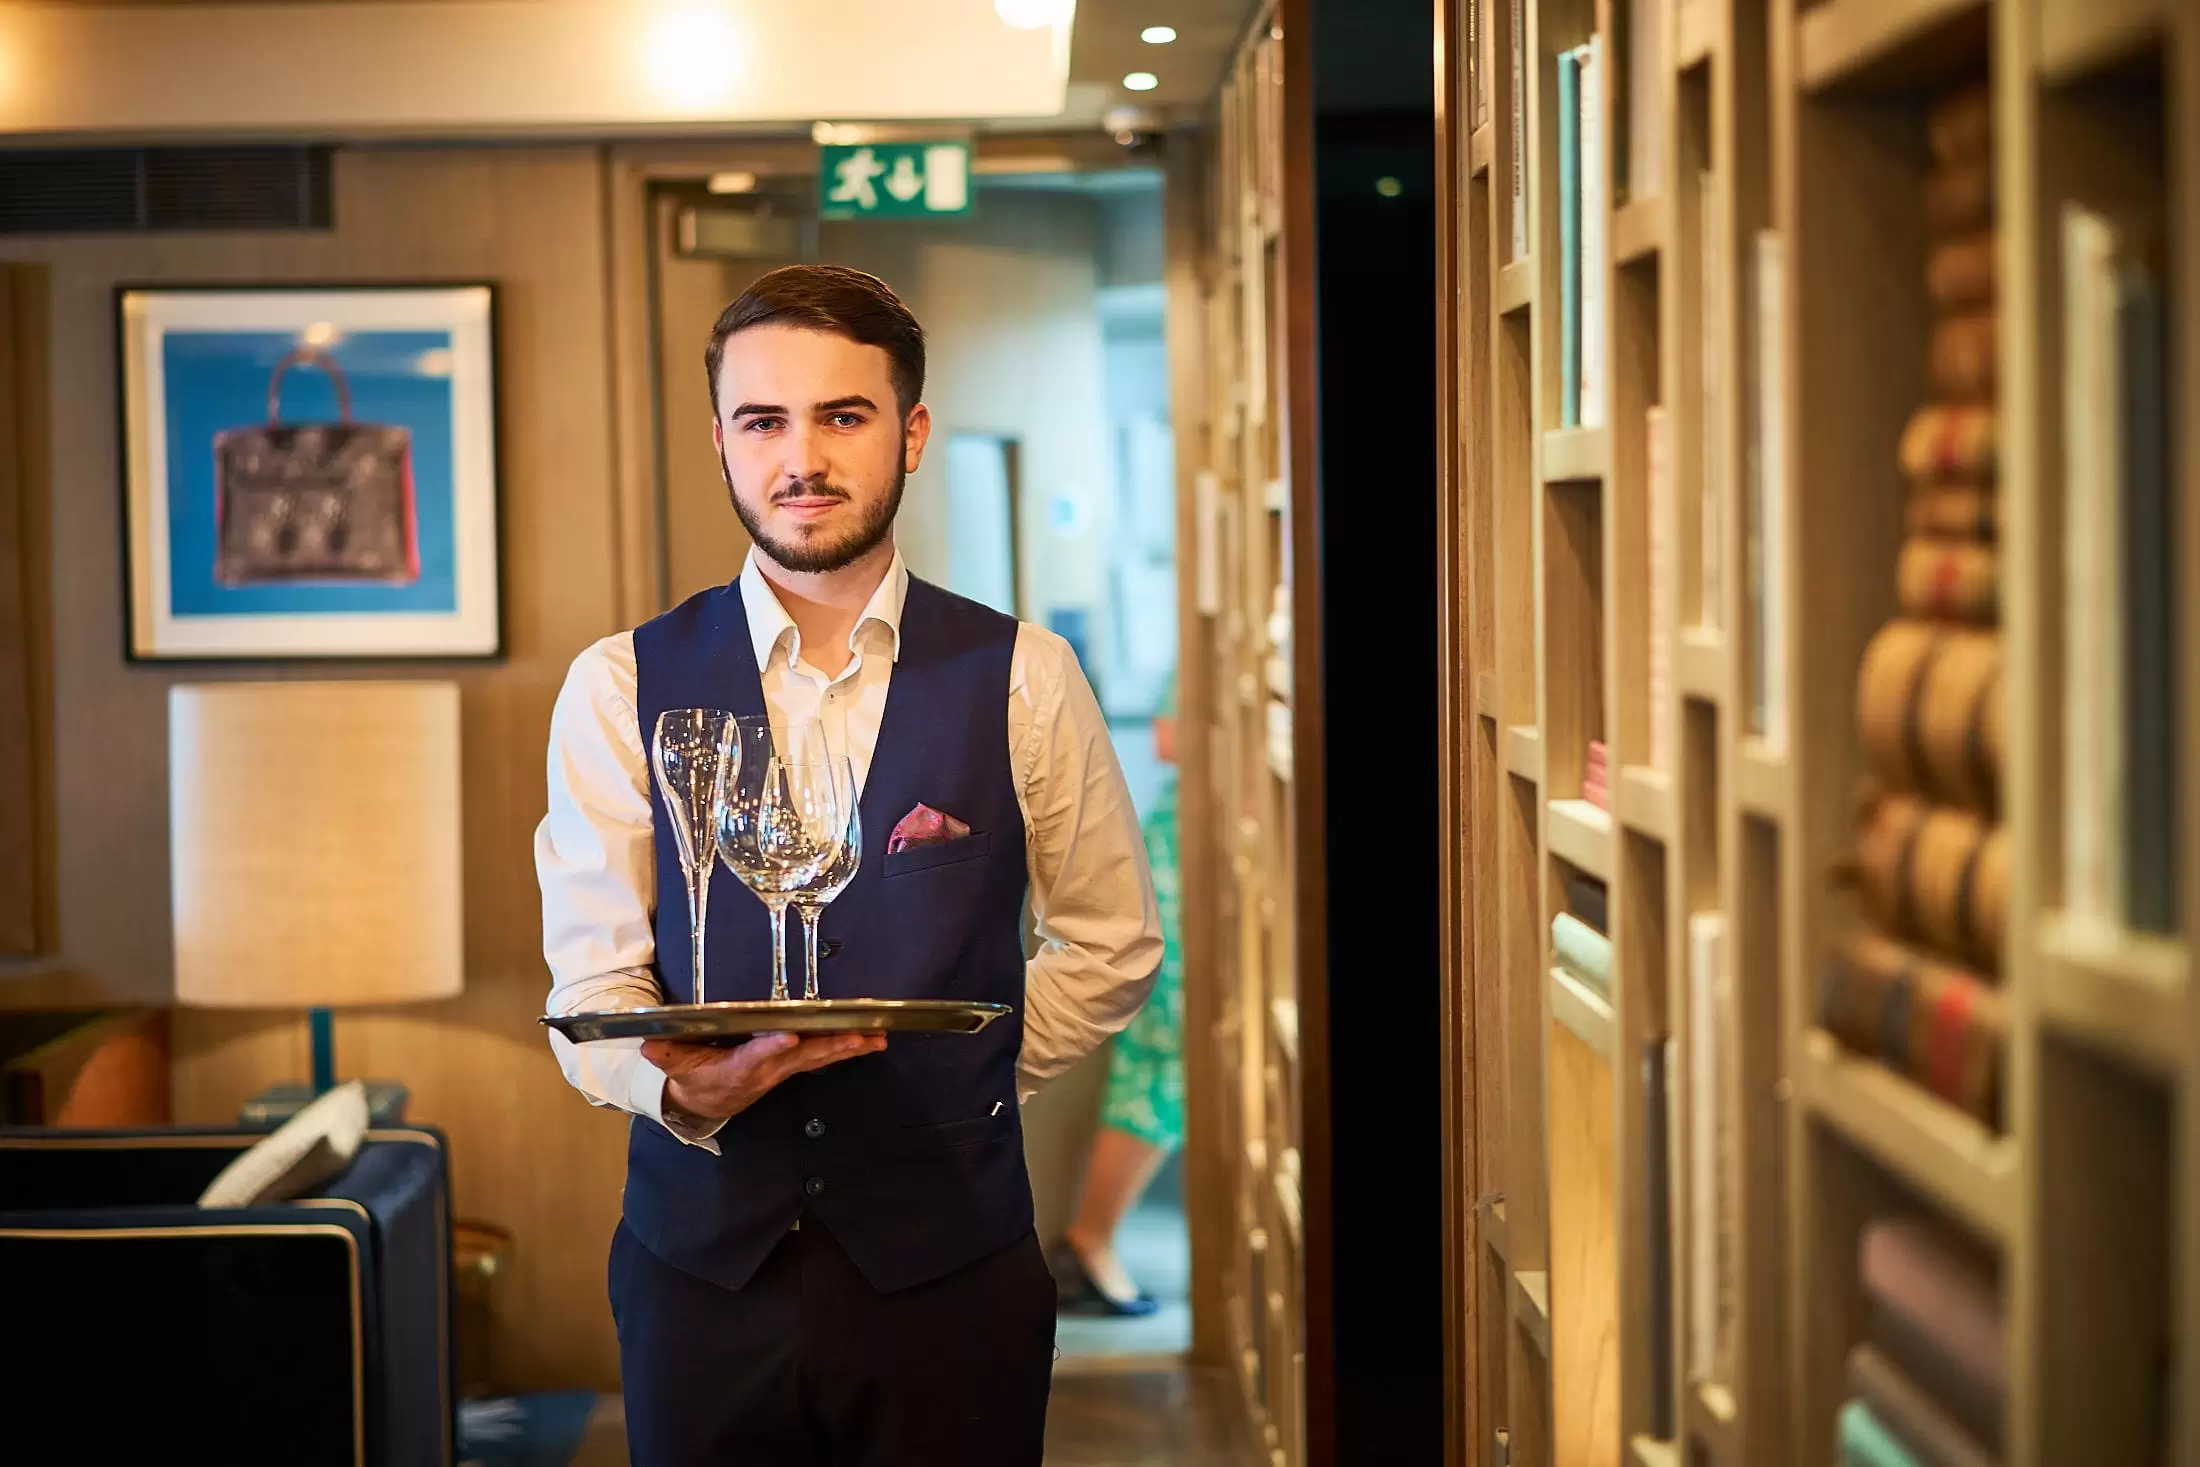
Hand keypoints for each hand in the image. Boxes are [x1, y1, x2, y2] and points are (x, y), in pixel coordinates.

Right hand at [644, 1032, 887, 1123]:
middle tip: (860, 1036)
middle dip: (831, 1047)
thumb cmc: (692, 1077)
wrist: (705, 1104)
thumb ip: (665, 1053)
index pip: (756, 1058)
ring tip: (876, 1038)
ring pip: (819, 1057)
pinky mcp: (793, 1066)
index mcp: (737, 1069)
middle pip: (802, 1058)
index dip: (773, 1049)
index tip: (790, 1038)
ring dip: (848, 1048)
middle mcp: (767, 1071)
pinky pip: (824, 1056)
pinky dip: (847, 1048)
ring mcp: (783, 1070)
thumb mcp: (674, 1065)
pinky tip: (871, 1040)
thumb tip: (647, 1042)